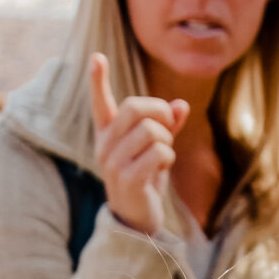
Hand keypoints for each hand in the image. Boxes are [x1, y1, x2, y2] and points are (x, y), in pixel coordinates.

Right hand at [88, 51, 187, 238]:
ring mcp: (113, 164)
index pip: (100, 104)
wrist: (138, 221)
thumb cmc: (145, 179)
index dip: (97, 81)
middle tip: (168, 126)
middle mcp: (105, 146)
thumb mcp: (156, 147)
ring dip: (167, 139)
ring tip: (163, 155)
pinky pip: (158, 152)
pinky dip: (168, 157)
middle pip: (135, 107)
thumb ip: (168, 125)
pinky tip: (162, 168)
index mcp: (107, 135)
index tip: (97, 57)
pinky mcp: (128, 179)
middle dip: (160, 111)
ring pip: (151, 130)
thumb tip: (181, 105)